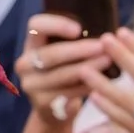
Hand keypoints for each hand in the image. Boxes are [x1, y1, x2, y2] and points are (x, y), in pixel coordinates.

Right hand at [17, 12, 105, 129]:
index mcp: (32, 44)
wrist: (55, 107)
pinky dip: (85, 86)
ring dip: (86, 67)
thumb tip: (105, 31)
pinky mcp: (40, 102)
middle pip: (49, 54)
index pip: (35, 27)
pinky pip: (65, 93)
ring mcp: (30, 84)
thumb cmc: (67, 69)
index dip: (55, 25)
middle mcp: (25, 63)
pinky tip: (101, 82)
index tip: (78, 29)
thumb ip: (77, 40)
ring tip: (108, 61)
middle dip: (78, 50)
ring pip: (59, 75)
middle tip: (103, 47)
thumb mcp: (67, 52)